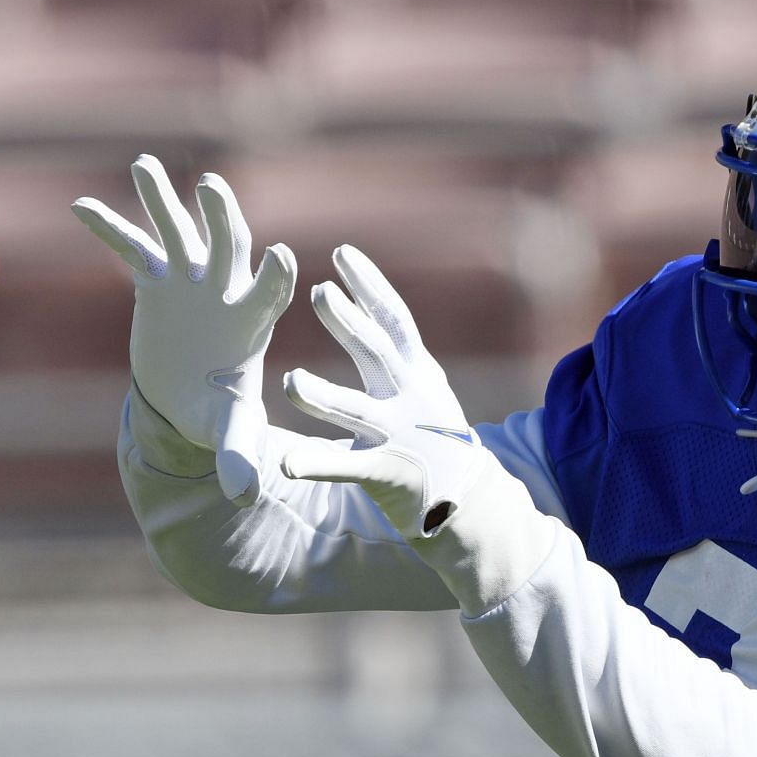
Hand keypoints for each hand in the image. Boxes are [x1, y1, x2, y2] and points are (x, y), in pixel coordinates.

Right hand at [73, 155, 294, 503]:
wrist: (189, 396)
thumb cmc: (219, 409)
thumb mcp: (228, 430)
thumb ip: (238, 452)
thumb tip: (245, 492)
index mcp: (252, 322)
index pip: (269, 292)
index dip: (273, 276)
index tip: (280, 256)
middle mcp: (224, 289)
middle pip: (229, 245)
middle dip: (222, 218)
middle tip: (214, 188)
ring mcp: (190, 280)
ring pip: (179, 231)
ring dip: (163, 200)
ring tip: (145, 166)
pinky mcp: (157, 280)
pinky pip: (132, 247)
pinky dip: (109, 228)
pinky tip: (79, 205)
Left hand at [278, 245, 490, 537]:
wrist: (471, 503)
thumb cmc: (436, 439)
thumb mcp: (424, 387)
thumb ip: (394, 353)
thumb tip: (365, 304)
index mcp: (419, 373)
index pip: (394, 320)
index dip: (370, 285)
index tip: (343, 253)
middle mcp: (411, 398)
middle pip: (378, 353)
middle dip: (349, 323)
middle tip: (319, 292)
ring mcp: (398, 436)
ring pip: (356, 411)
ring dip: (323, 397)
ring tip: (290, 381)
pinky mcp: (385, 473)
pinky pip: (343, 468)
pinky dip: (315, 465)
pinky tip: (285, 465)